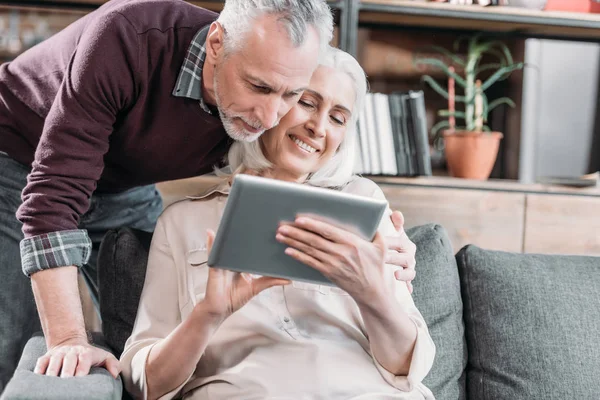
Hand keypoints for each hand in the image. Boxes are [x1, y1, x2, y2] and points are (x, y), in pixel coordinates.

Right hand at [34, 338, 119, 377]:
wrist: (71, 342)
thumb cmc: (89, 355)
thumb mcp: (104, 356)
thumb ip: (112, 363)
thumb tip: (115, 374)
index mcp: (85, 353)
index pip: (85, 358)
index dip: (82, 367)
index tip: (80, 377)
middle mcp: (71, 352)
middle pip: (68, 359)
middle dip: (67, 370)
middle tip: (66, 381)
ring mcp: (58, 354)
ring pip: (54, 361)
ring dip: (52, 371)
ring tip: (51, 382)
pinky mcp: (46, 357)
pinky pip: (41, 362)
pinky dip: (39, 369)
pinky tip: (38, 378)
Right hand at [202, 229, 289, 319]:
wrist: (219, 309)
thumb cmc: (235, 298)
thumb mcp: (256, 288)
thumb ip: (270, 282)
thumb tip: (289, 280)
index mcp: (243, 264)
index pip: (252, 250)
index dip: (259, 242)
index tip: (270, 233)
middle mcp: (233, 260)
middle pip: (239, 245)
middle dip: (246, 235)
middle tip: (256, 222)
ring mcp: (224, 262)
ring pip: (226, 245)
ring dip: (229, 235)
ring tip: (235, 222)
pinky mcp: (215, 266)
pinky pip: (212, 253)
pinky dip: (211, 243)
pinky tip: (211, 233)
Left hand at [275, 216, 389, 303]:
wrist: (371, 291)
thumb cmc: (376, 268)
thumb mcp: (382, 247)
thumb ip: (377, 232)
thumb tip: (373, 218)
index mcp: (352, 243)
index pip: (328, 231)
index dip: (312, 224)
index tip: (299, 219)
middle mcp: (341, 253)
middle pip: (314, 240)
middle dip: (296, 232)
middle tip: (281, 226)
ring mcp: (333, 264)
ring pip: (309, 250)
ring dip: (293, 242)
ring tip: (280, 235)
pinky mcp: (329, 273)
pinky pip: (310, 263)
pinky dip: (298, 256)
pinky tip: (288, 250)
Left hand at [385, 211, 416, 293]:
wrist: (390, 260)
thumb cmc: (388, 244)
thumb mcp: (390, 232)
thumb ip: (393, 222)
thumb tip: (396, 214)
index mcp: (405, 244)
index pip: (400, 242)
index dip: (391, 243)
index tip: (382, 244)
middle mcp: (409, 257)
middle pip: (405, 258)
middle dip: (394, 258)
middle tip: (383, 259)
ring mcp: (409, 269)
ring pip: (410, 272)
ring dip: (404, 274)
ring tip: (396, 275)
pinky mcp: (406, 280)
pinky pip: (409, 285)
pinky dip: (408, 287)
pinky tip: (406, 290)